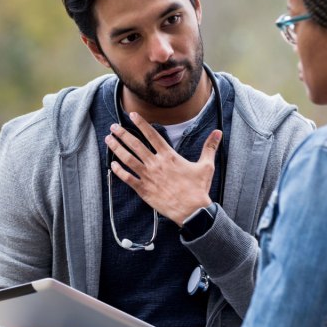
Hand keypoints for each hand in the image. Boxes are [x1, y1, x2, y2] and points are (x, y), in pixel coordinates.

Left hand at [106, 112, 220, 224]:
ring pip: (128, 159)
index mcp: (169, 156)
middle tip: (113, 127)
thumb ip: (209, 147)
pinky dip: (118, 171)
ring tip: (108, 140)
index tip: (132, 115)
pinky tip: (112, 164)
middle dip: (123, 134)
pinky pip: (127, 178)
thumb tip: (218, 132)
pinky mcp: (143, 189)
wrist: (192, 210)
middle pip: (136, 145)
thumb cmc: (198, 188)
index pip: (152, 135)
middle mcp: (156, 164)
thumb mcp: (206, 166)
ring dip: (116, 148)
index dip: (141, 124)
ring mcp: (148, 176)